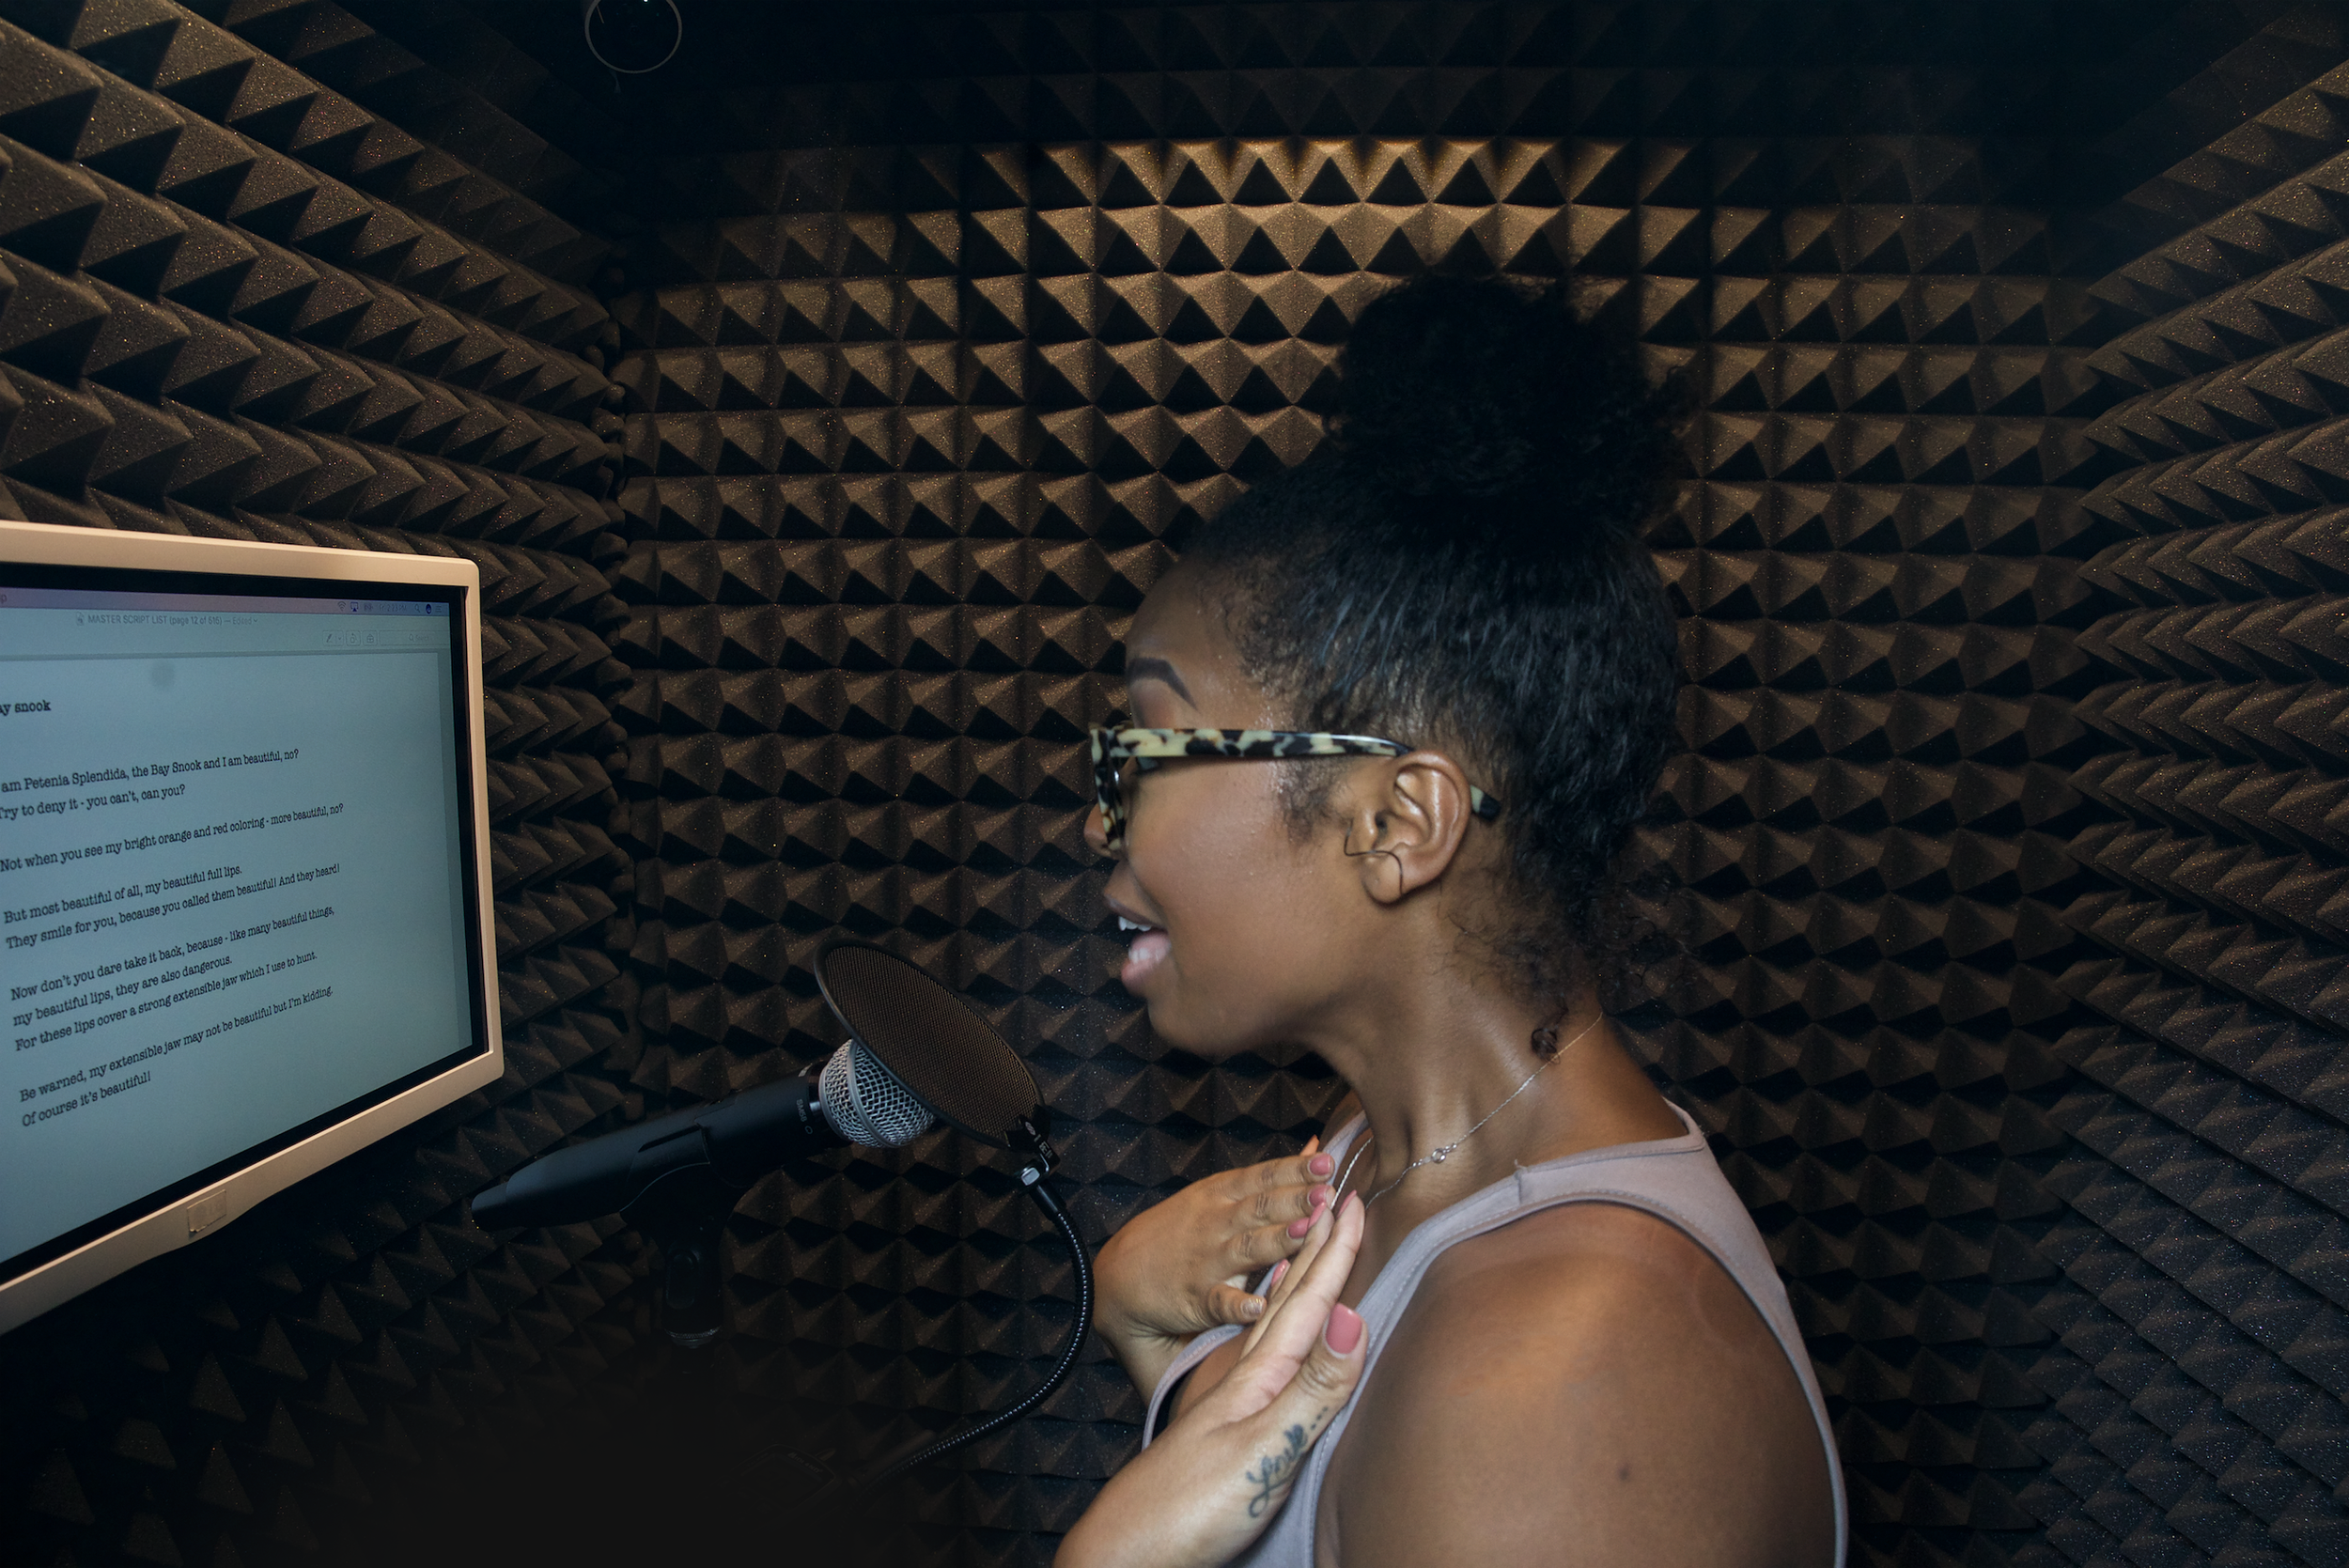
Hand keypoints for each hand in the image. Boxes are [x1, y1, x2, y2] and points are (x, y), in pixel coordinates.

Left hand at [1057, 1194, 1368, 1567]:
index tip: (1353, 1202)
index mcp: (1258, 1376)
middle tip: (1335, 1193)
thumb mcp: (1264, 1450)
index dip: (1333, 1254)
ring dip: (1293, 1273)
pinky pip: (1256, 1350)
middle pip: (1286, 1299)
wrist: (1127, 1553)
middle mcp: (1244, 1377)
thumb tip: (1350, 1314)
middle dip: (1315, 1247)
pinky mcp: (1224, 1426)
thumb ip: (1311, 1388)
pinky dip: (1270, 1322)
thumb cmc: (1193, 1508)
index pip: (1305, 1302)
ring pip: (1270, 1319)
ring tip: (1304, 1233)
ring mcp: (1230, 1399)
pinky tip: (1268, 1320)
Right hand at [1095, 1142, 1337, 1396]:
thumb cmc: (1182, 1231)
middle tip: (1327, 1193)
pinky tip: (1259, 1308)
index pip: (1264, 1177)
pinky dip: (1237, 1305)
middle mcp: (1217, 1224)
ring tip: (1306, 1234)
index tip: (1328, 1162)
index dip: (1295, 1170)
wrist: (1121, 1276)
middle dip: (1294, 1199)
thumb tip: (1317, 1147)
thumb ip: (1271, 1176)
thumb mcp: (1219, 1193)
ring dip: (1277, 1240)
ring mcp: (1207, 1261)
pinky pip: (1220, 1302)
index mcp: (1223, 1195)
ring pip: (1247, 1249)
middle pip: (1260, 1207)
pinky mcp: (1198, 1299)